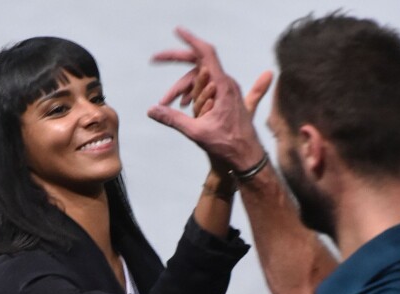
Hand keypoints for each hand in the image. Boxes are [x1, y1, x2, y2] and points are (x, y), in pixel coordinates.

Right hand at [148, 27, 271, 170]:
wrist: (247, 158)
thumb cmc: (228, 146)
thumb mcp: (197, 133)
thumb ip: (173, 119)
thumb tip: (152, 110)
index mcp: (223, 87)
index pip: (206, 54)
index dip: (190, 40)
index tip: (177, 30)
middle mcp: (228, 85)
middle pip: (198, 67)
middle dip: (176, 67)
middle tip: (155, 60)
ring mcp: (230, 91)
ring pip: (202, 80)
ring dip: (184, 89)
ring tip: (169, 104)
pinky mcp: (230, 99)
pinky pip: (209, 88)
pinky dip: (194, 94)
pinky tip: (184, 105)